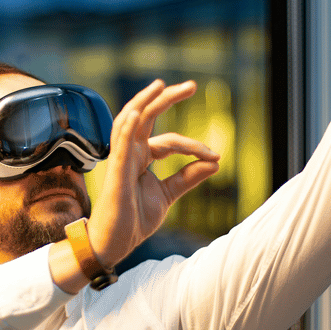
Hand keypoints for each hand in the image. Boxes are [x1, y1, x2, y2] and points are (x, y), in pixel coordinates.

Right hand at [86, 79, 220, 267]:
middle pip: (146, 117)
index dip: (193, 146)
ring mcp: (121, 161)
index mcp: (141, 156)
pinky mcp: (116, 174)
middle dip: (166, 99)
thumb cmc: (134, 219)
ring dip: (144, 102)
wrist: (114, 244)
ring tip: (161, 86)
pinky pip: (120, 145)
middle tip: (191, 86)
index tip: (215, 156)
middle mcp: (130, 153)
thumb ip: (188, 177)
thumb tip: (216, 161)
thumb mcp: (168, 195)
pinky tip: (139, 111)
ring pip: (129, 122)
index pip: (170, 141)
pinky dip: (128, 127)